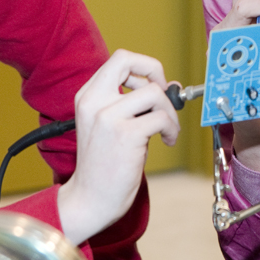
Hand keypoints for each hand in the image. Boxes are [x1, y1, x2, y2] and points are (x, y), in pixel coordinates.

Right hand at [56, 50, 179, 243]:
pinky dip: (172, 129)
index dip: (143, 66)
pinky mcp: (125, 134)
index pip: (119, 59)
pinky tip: (167, 141)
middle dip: (156, 73)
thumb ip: (131, 103)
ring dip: (169, 111)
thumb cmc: (104, 164)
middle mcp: (94, 102)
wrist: (90, 199)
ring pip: (154, 92)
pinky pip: (161, 118)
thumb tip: (168, 85)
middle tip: (164, 97)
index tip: (154, 84)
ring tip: (167, 130)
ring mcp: (108, 117)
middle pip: (129, 61)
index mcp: (87, 96)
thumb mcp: (109, 125)